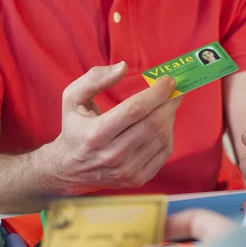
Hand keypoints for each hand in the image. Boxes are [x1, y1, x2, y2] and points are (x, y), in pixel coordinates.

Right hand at [37, 62, 182, 194]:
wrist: (69, 168)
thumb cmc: (74, 127)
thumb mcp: (72, 97)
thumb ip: (95, 78)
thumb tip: (123, 67)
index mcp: (95, 134)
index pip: (134, 110)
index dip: (155, 93)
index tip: (168, 80)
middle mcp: (112, 155)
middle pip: (152, 124)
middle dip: (169, 102)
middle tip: (176, 88)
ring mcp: (126, 170)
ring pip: (161, 138)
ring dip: (170, 116)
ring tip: (168, 103)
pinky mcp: (137, 179)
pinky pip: (164, 153)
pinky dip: (169, 134)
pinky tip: (164, 122)